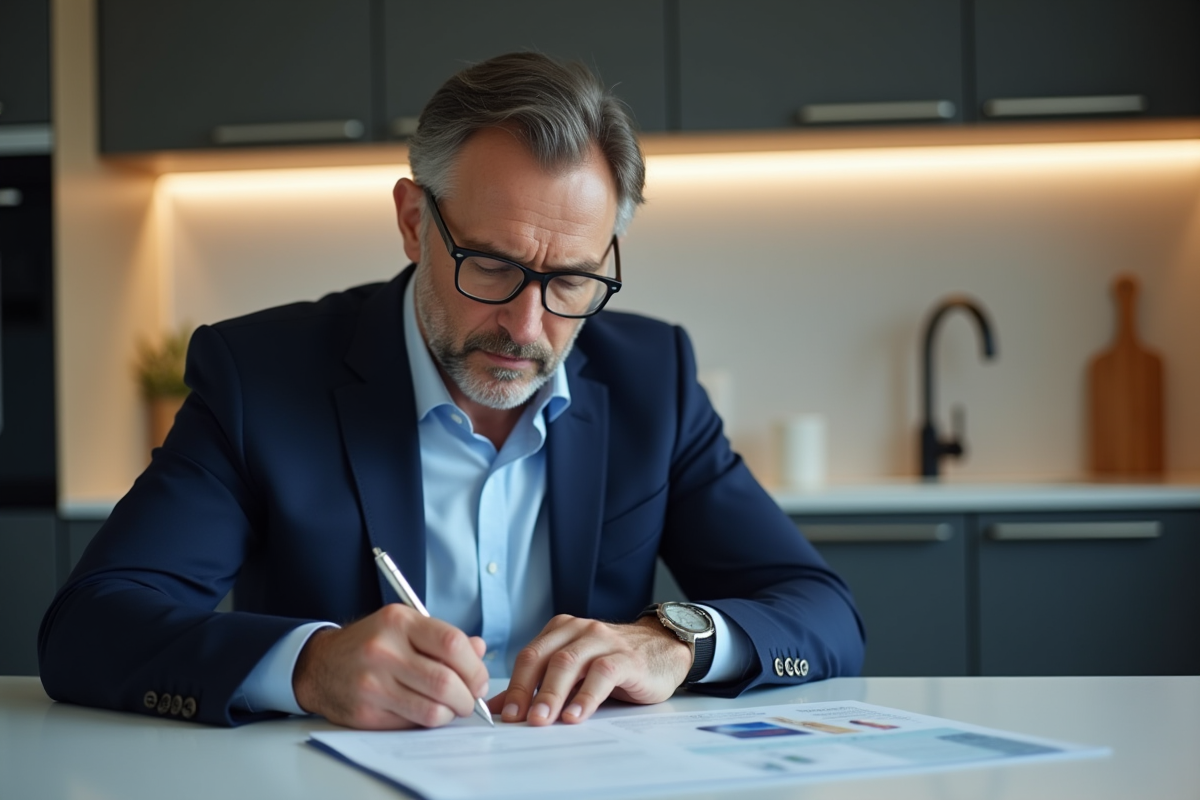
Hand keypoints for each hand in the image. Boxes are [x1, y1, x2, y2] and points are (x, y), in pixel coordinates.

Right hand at [292, 604, 489, 728]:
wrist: (319, 664)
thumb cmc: (371, 643)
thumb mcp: (404, 626)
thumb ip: (443, 637)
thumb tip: (480, 651)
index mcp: (399, 622)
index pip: (452, 644)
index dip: (475, 667)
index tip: (479, 679)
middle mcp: (384, 651)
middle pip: (445, 681)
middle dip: (468, 697)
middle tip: (470, 700)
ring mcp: (372, 684)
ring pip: (432, 710)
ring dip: (450, 714)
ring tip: (450, 708)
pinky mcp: (366, 713)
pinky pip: (412, 724)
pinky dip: (427, 722)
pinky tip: (425, 712)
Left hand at [488, 614, 690, 725]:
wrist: (663, 649)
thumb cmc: (615, 662)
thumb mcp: (574, 672)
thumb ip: (540, 685)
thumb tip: (502, 707)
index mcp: (561, 631)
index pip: (529, 656)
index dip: (515, 685)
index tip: (506, 714)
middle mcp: (580, 630)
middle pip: (545, 658)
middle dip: (528, 690)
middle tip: (519, 719)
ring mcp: (604, 641)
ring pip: (570, 663)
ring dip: (552, 694)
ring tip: (542, 720)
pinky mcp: (627, 658)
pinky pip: (602, 674)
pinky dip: (586, 696)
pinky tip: (576, 715)